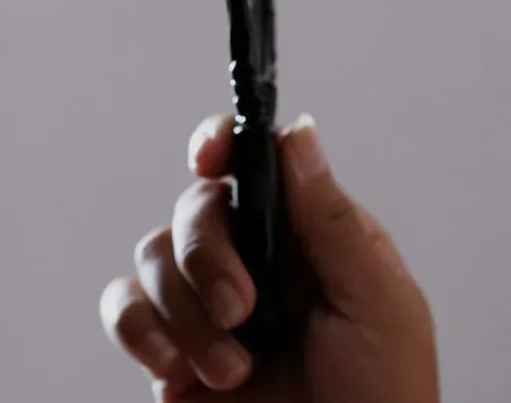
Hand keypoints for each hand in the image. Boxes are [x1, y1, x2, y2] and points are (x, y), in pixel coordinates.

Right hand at [99, 115, 438, 402]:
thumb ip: (331, 220)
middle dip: (207, 253)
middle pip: (196, 207)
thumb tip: (298, 134)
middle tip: (243, 309)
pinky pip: (125, 312)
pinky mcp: (172, 354)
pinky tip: (175, 367)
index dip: (222, 142)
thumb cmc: (384, 393)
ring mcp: (209, 306)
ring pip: (152, 255)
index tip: (208, 157)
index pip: (256, 163)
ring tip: (234, 368)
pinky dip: (137, 330)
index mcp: (310, 234)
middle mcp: (256, 259)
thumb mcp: (376, 302)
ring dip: (184, 311)